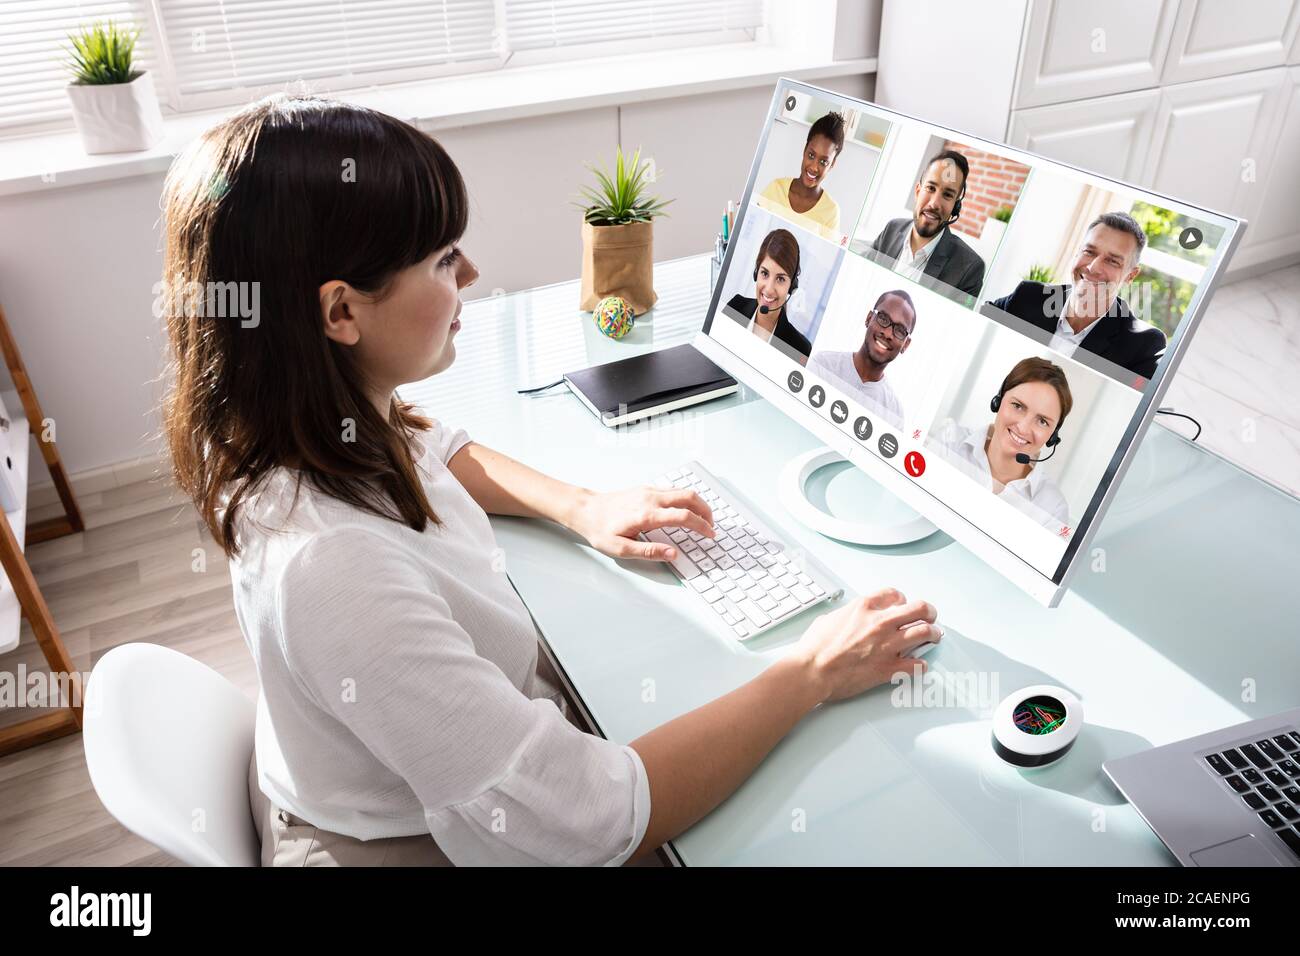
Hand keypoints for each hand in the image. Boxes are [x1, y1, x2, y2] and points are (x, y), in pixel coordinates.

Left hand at [568, 486, 713, 561]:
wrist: (585, 510)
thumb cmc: (600, 529)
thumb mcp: (621, 549)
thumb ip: (649, 552)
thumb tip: (673, 554)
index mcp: (647, 515)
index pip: (684, 517)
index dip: (702, 526)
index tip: (710, 534)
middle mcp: (650, 499)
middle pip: (689, 497)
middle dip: (706, 511)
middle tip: (712, 525)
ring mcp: (648, 491)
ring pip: (683, 491)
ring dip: (697, 503)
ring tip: (703, 518)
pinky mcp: (646, 489)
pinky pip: (672, 490)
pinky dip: (686, 499)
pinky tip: (685, 510)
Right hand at [793, 588, 939, 702]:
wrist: (812, 671)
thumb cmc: (814, 649)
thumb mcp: (828, 619)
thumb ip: (844, 616)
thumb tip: (847, 619)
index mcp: (863, 608)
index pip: (894, 594)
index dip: (902, 599)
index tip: (903, 604)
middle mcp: (879, 623)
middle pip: (919, 608)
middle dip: (928, 612)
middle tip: (930, 616)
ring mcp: (887, 645)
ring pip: (925, 632)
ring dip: (933, 634)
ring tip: (934, 636)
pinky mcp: (888, 668)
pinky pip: (917, 665)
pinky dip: (921, 664)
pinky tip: (919, 664)